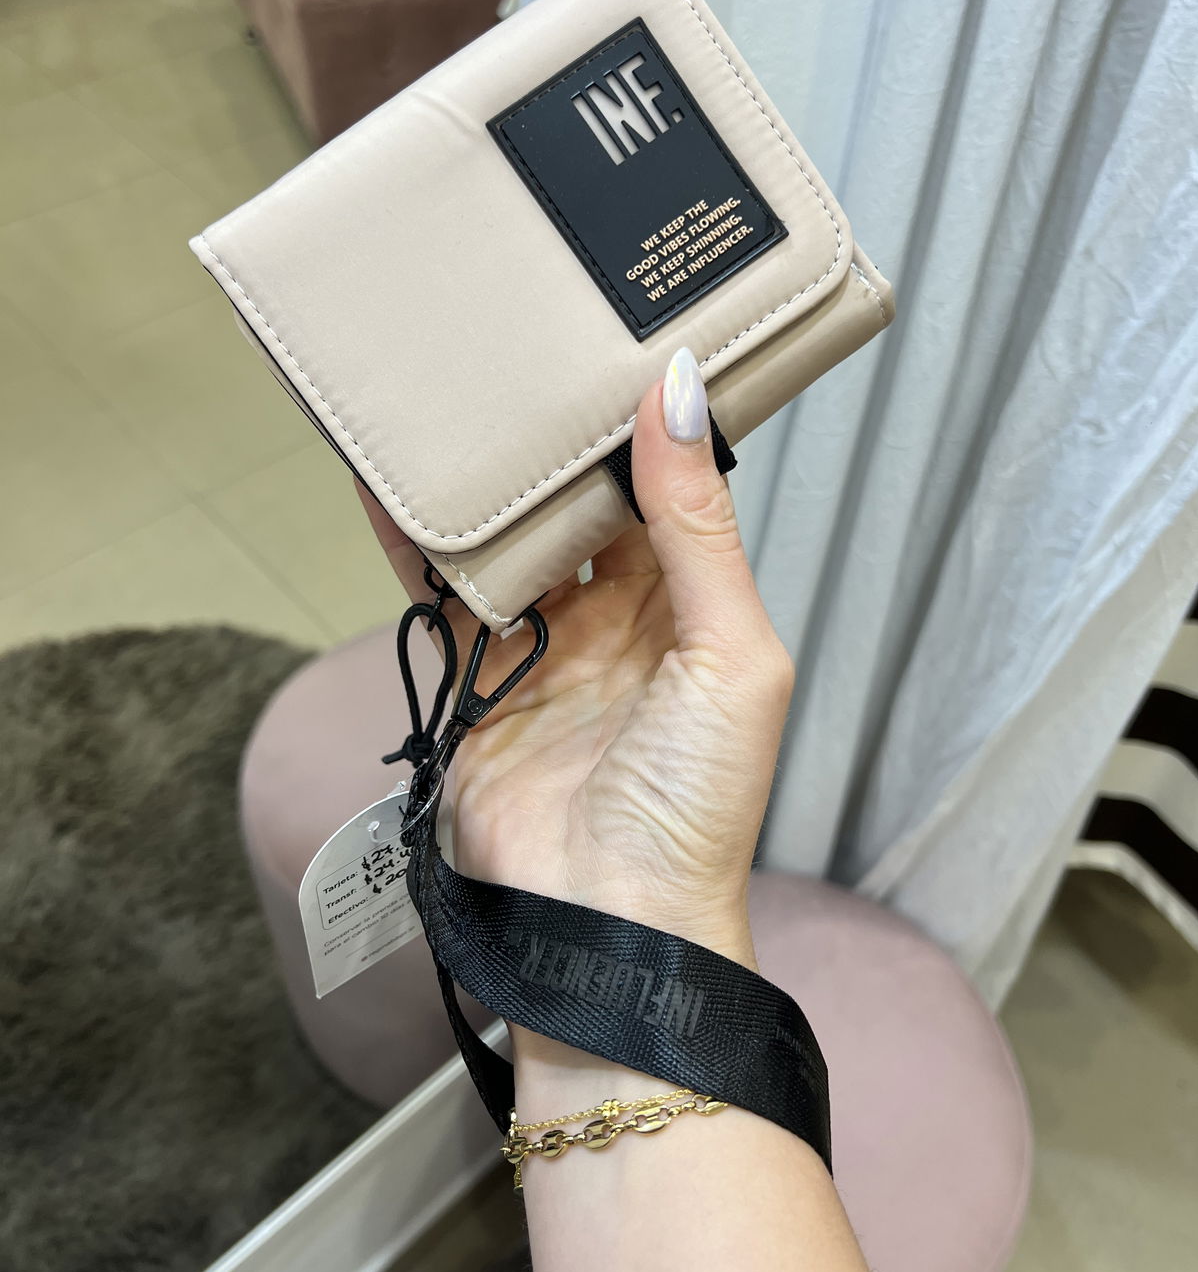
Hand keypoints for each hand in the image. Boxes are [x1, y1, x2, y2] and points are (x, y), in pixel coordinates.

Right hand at [359, 347, 793, 968]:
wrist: (607, 924)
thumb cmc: (697, 804)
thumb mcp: (728, 652)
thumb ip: (698, 529)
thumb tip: (682, 399)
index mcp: (693, 609)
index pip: (668, 493)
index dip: (646, 427)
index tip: (618, 348)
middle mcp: (618, 622)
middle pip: (582, 511)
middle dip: (556, 449)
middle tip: (525, 361)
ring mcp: (544, 652)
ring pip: (511, 546)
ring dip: (488, 490)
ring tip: (457, 406)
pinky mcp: (478, 685)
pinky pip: (444, 601)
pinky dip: (419, 550)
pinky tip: (394, 493)